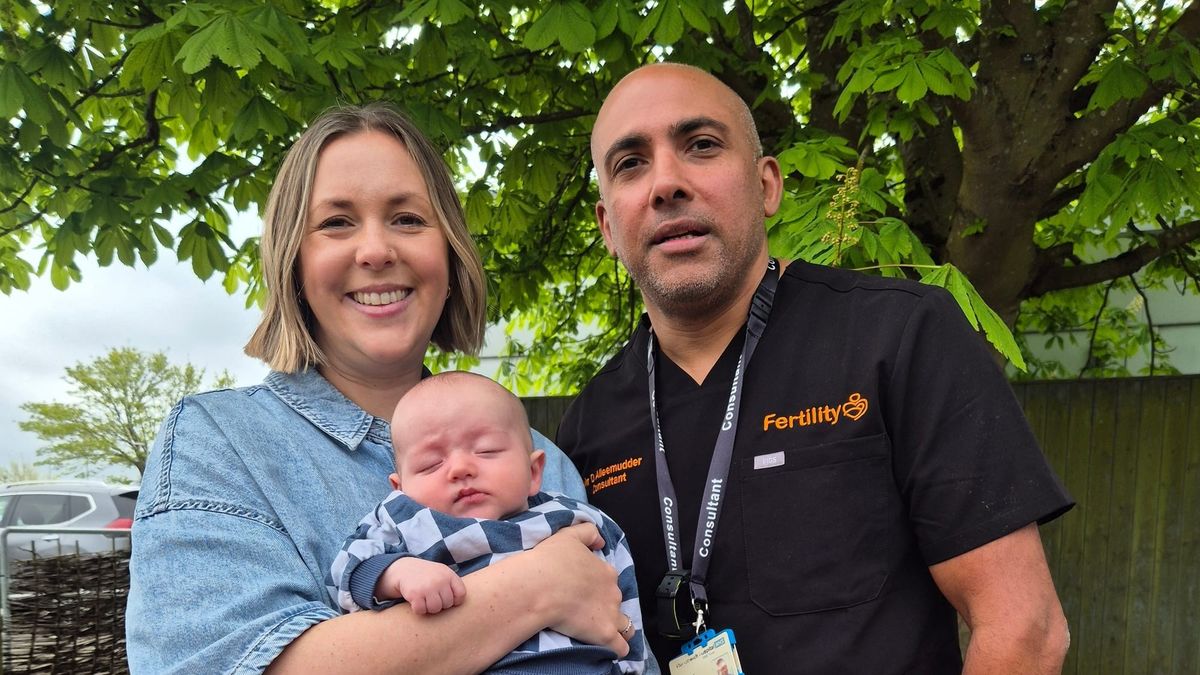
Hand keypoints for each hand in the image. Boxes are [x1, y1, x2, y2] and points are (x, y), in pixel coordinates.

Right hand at [378, 558, 466, 614]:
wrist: (405, 569)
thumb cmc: (427, 575)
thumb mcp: (443, 573)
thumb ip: (453, 585)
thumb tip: (460, 603)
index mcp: (449, 575)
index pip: (461, 594)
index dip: (455, 600)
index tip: (447, 598)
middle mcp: (439, 580)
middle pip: (447, 604)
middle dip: (440, 604)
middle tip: (432, 597)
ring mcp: (427, 587)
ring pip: (435, 609)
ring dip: (429, 608)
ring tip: (425, 599)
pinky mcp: (415, 594)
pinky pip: (421, 610)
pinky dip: (418, 609)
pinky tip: (416, 601)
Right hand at [527, 523, 628, 657]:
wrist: (539, 586)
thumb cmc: (550, 561)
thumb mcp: (568, 535)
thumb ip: (588, 533)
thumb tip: (600, 541)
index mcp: (605, 571)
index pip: (609, 580)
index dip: (598, 586)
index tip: (584, 590)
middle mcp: (613, 592)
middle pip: (615, 602)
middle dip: (605, 606)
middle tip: (586, 610)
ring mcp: (611, 614)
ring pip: (625, 625)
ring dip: (617, 628)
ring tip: (602, 631)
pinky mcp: (604, 634)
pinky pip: (621, 647)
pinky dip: (617, 648)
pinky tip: (609, 649)